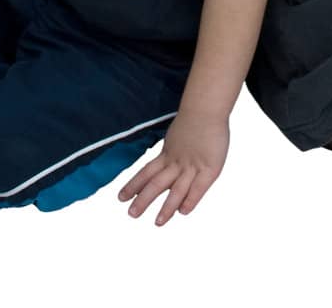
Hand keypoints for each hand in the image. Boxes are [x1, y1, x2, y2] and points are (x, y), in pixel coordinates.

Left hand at [118, 111, 228, 225]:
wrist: (207, 109)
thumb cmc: (195, 120)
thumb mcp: (176, 137)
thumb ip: (171, 151)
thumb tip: (165, 160)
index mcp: (167, 154)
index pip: (146, 172)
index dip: (134, 185)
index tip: (121, 197)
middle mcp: (176, 163)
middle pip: (156, 183)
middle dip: (143, 200)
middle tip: (131, 214)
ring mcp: (192, 166)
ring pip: (176, 190)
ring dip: (166, 207)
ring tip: (157, 222)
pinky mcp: (210, 169)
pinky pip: (199, 188)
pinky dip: (190, 200)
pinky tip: (183, 212)